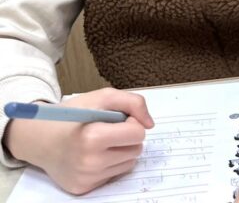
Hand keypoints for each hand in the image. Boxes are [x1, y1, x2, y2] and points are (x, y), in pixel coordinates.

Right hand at [3, 87, 153, 193]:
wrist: (40, 138)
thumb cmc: (74, 115)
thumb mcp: (103, 97)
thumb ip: (133, 103)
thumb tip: (150, 124)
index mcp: (93, 137)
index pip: (138, 134)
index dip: (132, 123)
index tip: (118, 120)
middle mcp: (89, 162)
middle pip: (136, 150)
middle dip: (128, 138)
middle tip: (108, 130)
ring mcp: (86, 178)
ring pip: (129, 163)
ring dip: (121, 151)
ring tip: (101, 142)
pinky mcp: (84, 188)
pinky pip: (114, 175)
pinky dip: (110, 163)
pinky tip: (94, 155)